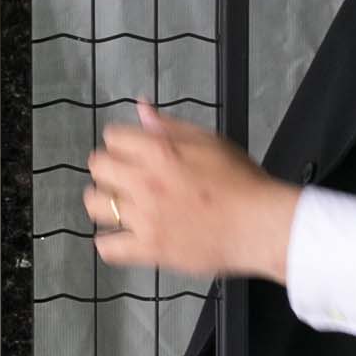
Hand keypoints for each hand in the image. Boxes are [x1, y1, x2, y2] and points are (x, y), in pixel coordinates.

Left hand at [85, 100, 297, 279]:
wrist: (260, 226)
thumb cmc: (242, 182)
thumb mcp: (209, 141)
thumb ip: (170, 126)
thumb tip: (141, 107)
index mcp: (160, 152)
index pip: (113, 137)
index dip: (123, 142)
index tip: (133, 152)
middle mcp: (146, 182)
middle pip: (98, 166)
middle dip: (109, 168)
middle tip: (126, 177)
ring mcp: (145, 217)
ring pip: (95, 204)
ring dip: (104, 201)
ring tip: (122, 205)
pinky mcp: (150, 249)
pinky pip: (108, 247)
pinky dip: (109, 242)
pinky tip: (122, 235)